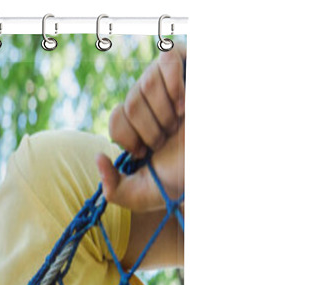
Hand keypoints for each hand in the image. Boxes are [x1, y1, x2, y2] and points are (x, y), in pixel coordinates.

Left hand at [96, 42, 185, 210]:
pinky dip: (174, 86)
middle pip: (130, 102)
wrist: (217, 164)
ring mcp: (171, 82)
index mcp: (140, 127)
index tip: (146, 152)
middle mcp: (153, 103)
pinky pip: (166, 60)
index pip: (116, 118)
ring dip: (163, 111)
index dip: (128, 137)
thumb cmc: (185, 177)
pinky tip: (184, 104)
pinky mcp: (189, 63)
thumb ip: (113, 190)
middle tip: (167, 139)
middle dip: (148, 129)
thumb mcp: (142, 195)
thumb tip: (97, 158)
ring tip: (180, 122)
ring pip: (145, 82)